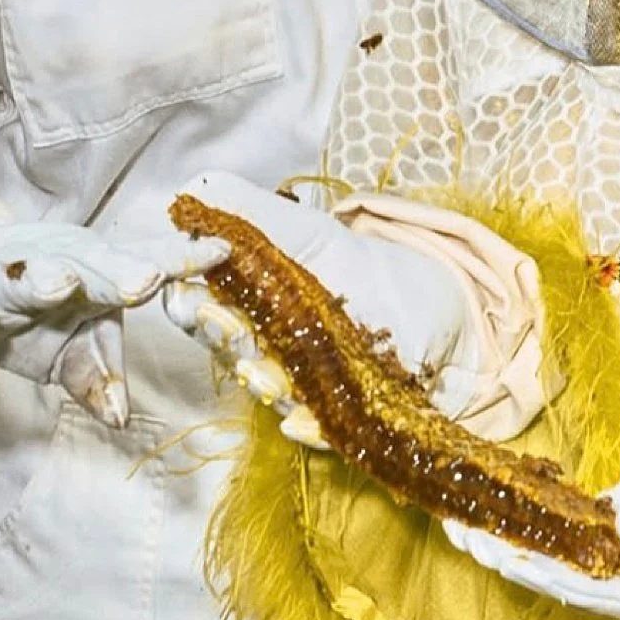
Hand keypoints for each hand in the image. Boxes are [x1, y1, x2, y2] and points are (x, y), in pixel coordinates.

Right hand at [0, 212, 225, 424]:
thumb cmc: (27, 312)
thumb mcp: (71, 347)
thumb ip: (97, 374)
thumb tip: (119, 417)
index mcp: (92, 273)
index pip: (142, 266)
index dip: (180, 261)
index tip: (219, 254)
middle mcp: (52, 264)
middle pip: (88, 266)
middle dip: (115, 272)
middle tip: (144, 280)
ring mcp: (0, 275)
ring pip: (22, 276)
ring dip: (41, 280)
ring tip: (60, 285)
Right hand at [159, 170, 474, 434]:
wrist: (433, 304)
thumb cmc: (360, 268)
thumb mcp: (308, 233)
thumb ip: (252, 214)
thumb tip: (194, 191)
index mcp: (249, 307)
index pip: (202, 307)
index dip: (189, 299)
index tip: (185, 284)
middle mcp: (265, 353)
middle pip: (231, 350)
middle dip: (221, 335)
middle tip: (214, 317)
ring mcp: (300, 388)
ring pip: (271, 391)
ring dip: (262, 381)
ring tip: (262, 369)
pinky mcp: (341, 418)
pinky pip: (320, 428)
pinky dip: (309, 427)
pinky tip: (303, 422)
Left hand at [442, 428, 619, 619]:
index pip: (602, 595)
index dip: (549, 577)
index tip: (504, 556)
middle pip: (572, 589)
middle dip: (514, 563)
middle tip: (460, 533)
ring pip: (567, 571)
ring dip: (515, 548)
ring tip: (462, 526)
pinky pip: (577, 549)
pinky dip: (538, 532)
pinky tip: (499, 517)